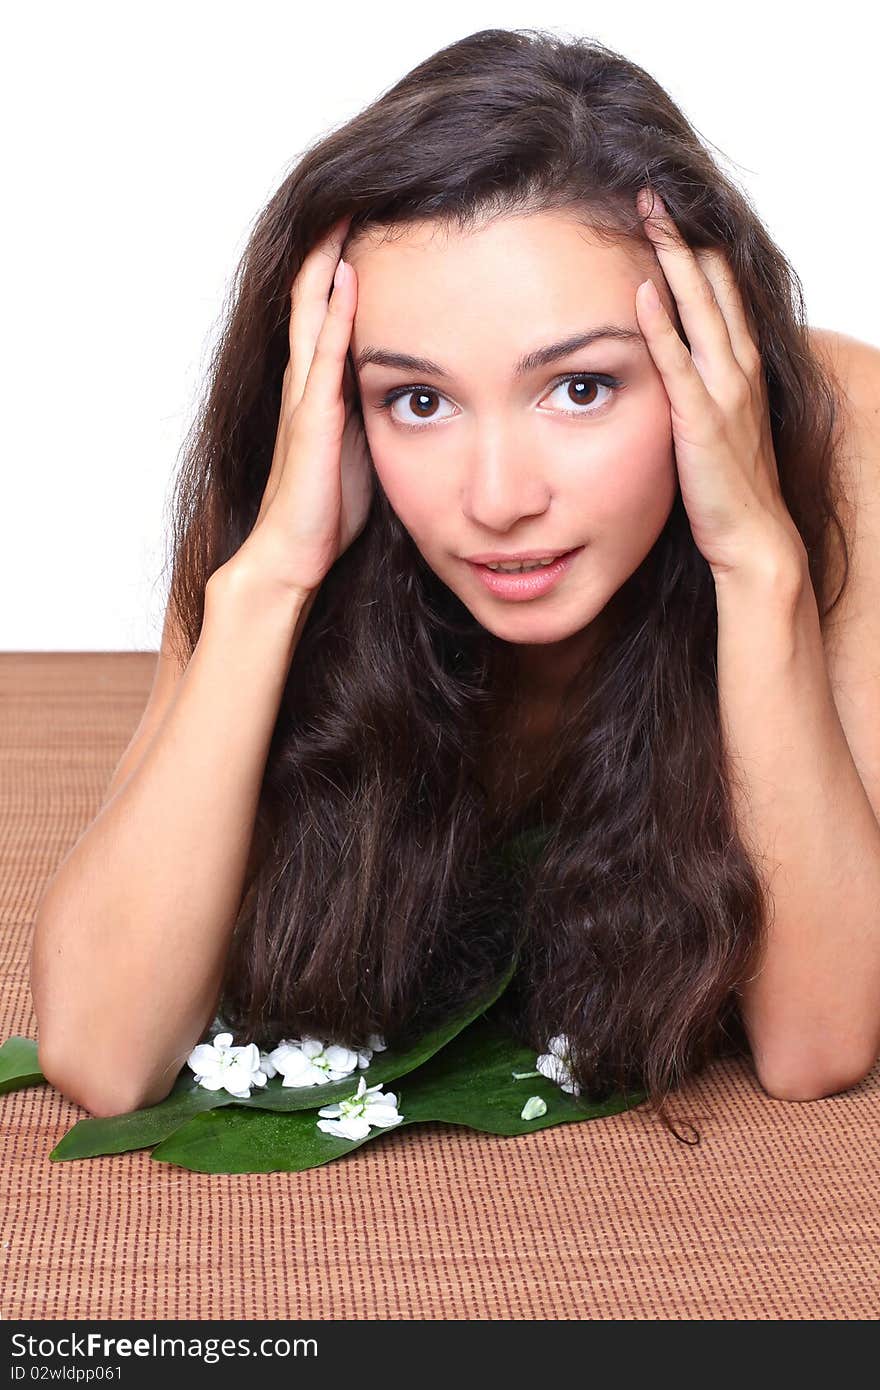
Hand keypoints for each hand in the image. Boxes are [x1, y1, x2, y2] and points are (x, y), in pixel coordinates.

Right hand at [217, 213, 373, 599]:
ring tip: (344, 212)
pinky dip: (333, 314)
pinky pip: (323, 356)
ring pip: (312, 313)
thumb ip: (379, 410)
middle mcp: (307, 382)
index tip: (368, 222)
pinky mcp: (312, 420)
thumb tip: (418, 389)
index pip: (328, 311)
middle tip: (351, 193)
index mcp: (320, 387)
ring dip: (327, 263)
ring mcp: (305, 397)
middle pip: (313, 297)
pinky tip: (347, 279)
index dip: (343, 265)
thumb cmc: (328, 509)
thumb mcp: (365, 446)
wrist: (294, 554)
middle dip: (329, 246)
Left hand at [634, 188, 806, 582]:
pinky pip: (678, 364)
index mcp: (742, 367)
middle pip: (713, 284)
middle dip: (683, 236)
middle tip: (652, 192)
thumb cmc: (730, 487)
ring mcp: (723, 392)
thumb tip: (672, 363)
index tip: (668, 213)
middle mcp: (739, 369)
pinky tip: (643, 291)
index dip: (697, 249)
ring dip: (673, 259)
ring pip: (699, 310)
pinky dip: (662, 326)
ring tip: (646, 216)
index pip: (722, 291)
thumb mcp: (718, 424)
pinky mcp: (701, 421)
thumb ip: (700, 388)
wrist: (754, 538)